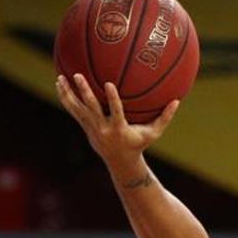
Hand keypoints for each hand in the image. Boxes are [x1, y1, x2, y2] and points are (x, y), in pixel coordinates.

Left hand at [55, 73, 179, 171]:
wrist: (120, 162)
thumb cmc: (138, 144)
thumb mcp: (153, 133)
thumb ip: (164, 117)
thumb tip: (178, 100)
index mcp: (118, 129)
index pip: (115, 112)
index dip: (112, 98)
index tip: (108, 83)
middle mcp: (102, 128)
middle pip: (91, 108)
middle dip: (84, 92)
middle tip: (78, 75)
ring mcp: (91, 128)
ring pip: (77, 109)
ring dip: (68, 94)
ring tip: (60, 77)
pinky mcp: (85, 127)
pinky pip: (73, 110)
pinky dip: (66, 98)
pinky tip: (60, 84)